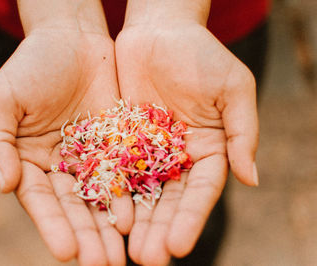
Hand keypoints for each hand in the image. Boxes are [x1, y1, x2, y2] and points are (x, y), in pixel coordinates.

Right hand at [0, 27, 131, 264]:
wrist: (72, 38)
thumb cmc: (32, 65)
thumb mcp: (4, 99)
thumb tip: (4, 185)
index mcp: (30, 160)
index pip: (41, 200)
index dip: (52, 225)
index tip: (65, 252)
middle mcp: (61, 165)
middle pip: (74, 207)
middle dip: (87, 235)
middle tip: (102, 264)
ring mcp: (91, 156)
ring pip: (101, 197)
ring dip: (109, 226)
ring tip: (122, 254)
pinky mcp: (117, 144)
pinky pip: (123, 173)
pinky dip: (128, 195)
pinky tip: (135, 217)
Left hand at [116, 20, 258, 264]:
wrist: (159, 30)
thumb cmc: (201, 54)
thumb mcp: (233, 88)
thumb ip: (242, 133)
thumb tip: (251, 179)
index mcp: (208, 149)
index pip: (201, 191)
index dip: (191, 218)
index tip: (178, 245)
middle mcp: (176, 157)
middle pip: (168, 200)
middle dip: (159, 229)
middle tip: (147, 259)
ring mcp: (146, 151)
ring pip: (139, 192)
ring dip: (133, 221)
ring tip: (124, 251)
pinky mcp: (119, 140)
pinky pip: (112, 168)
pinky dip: (108, 192)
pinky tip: (100, 215)